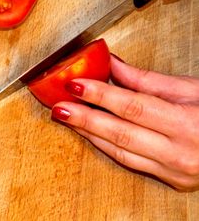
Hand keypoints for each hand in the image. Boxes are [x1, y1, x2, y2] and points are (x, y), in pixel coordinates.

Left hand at [50, 56, 198, 190]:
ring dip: (89, 133)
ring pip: (120, 152)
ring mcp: (175, 172)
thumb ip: (146, 80)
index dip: (100, 95)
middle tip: (59, 106)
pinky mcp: (171, 181)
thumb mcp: (189, 88)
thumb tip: (110, 64)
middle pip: (121, 134)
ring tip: (67, 116)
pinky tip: (89, 132)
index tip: (74, 84)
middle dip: (85, 119)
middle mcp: (181, 154)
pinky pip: (130, 162)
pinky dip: (107, 145)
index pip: (133, 107)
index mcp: (188, 125)